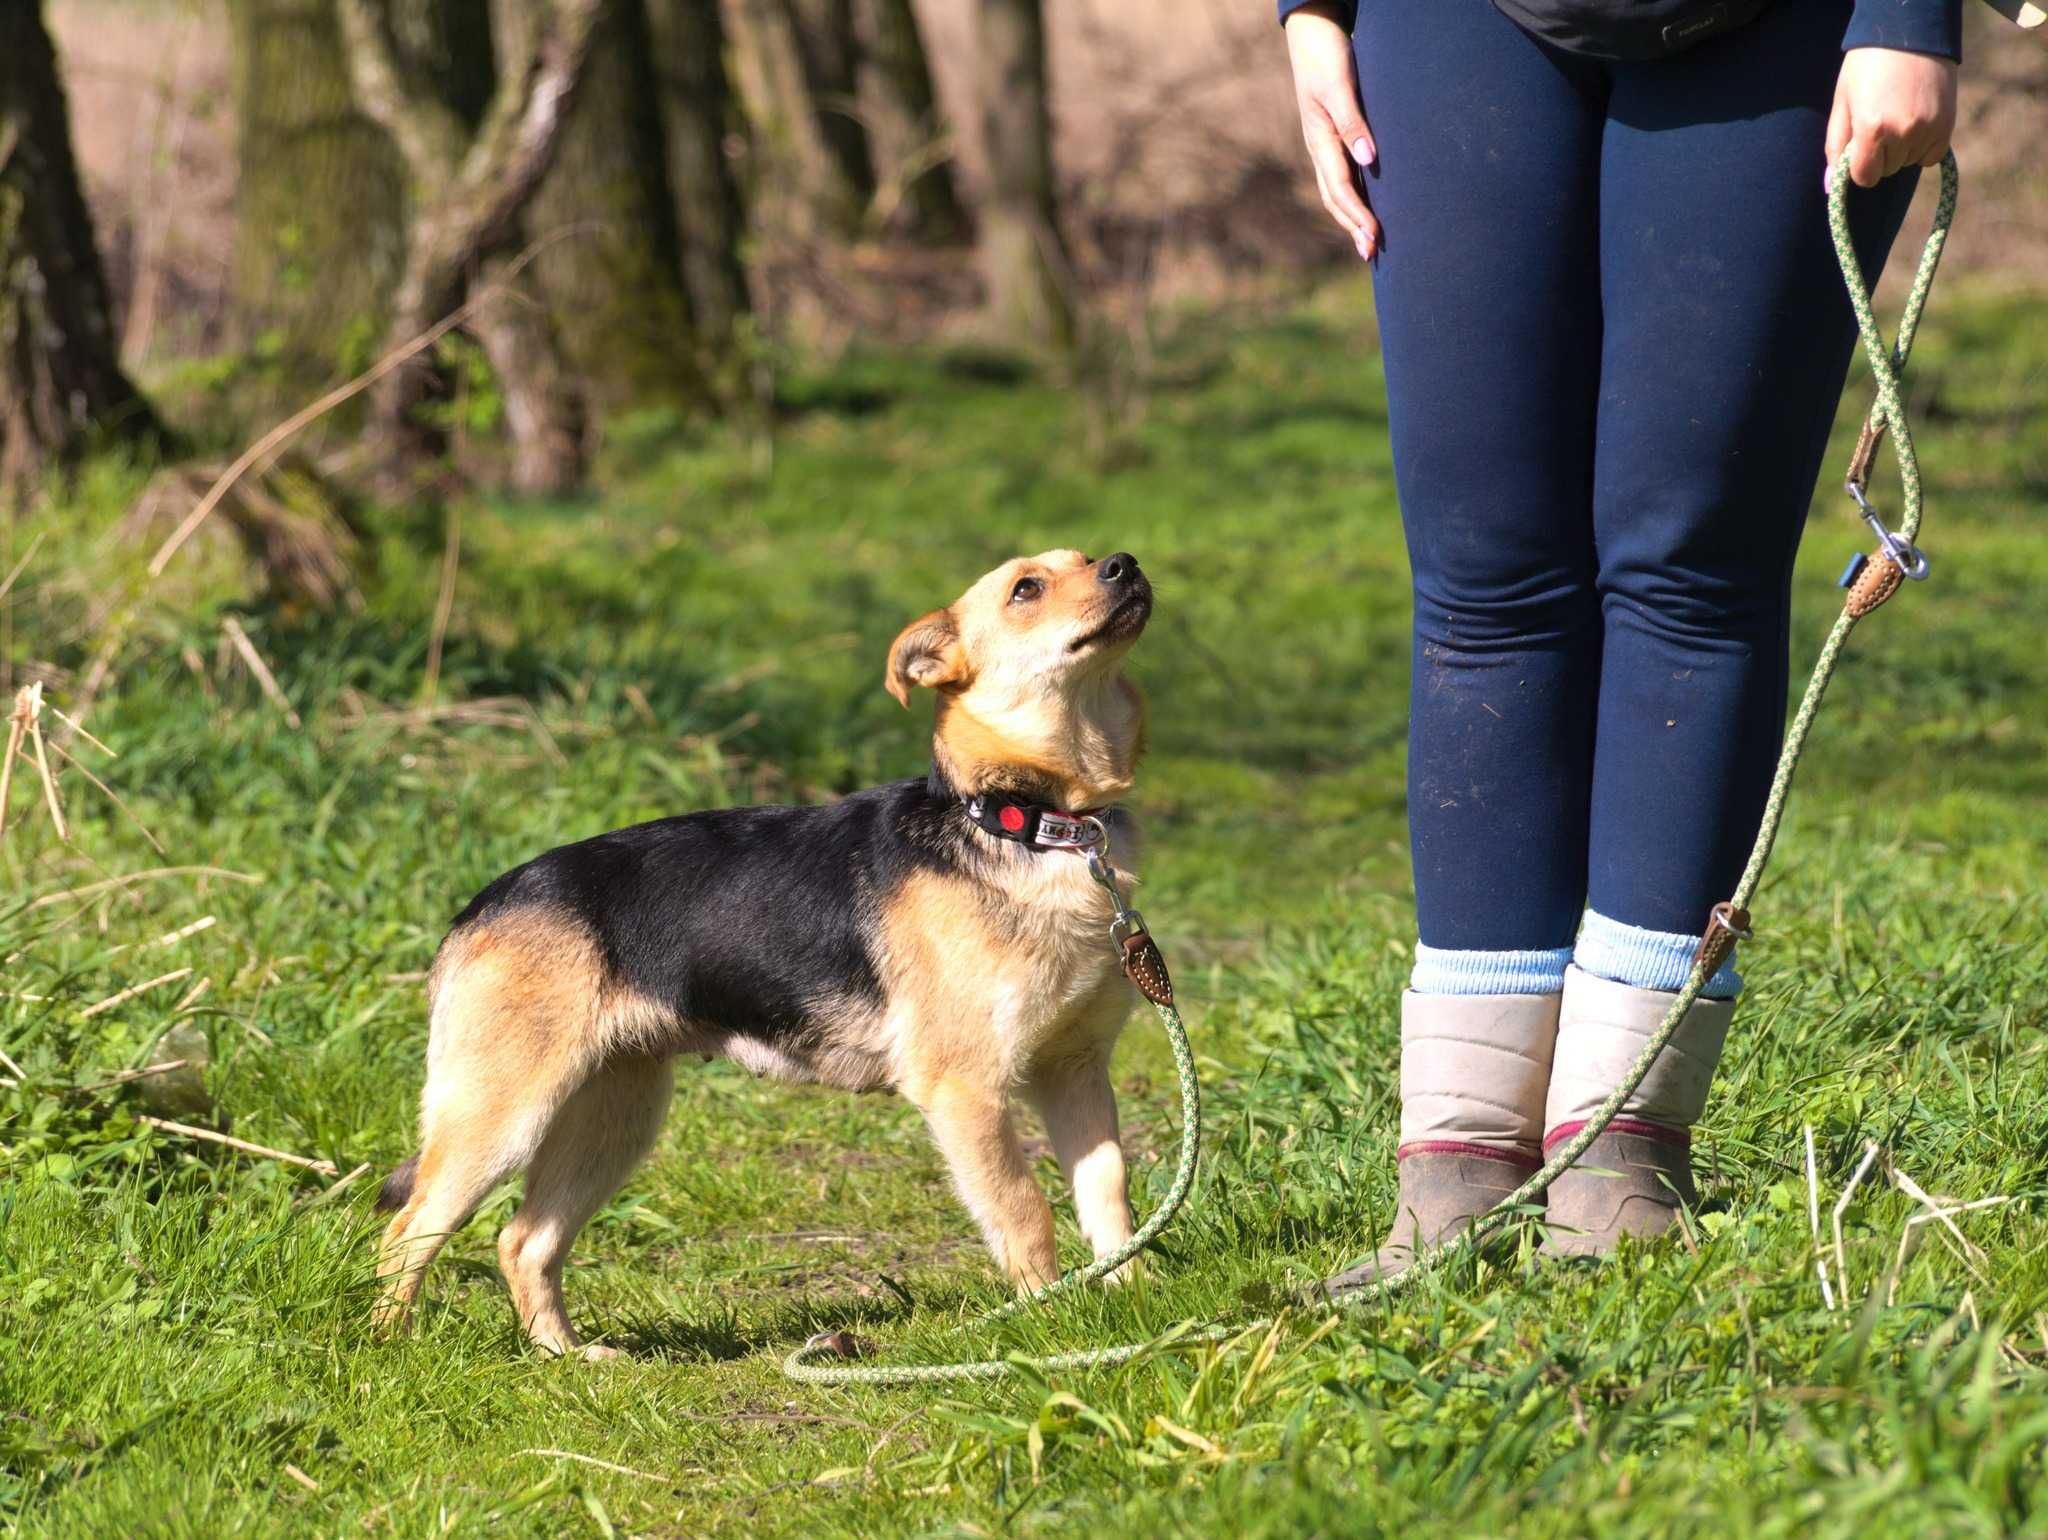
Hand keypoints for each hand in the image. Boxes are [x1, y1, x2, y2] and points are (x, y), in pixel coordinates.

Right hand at [1284, 4, 1378, 260]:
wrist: (1312, 30)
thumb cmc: (1325, 55)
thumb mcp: (1338, 86)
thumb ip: (1353, 122)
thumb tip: (1369, 161)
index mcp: (1319, 140)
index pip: (1340, 188)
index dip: (1357, 215)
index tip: (1374, 237)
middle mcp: (1319, 147)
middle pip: (1335, 198)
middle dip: (1352, 226)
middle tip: (1372, 254)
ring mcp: (1323, 142)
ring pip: (1336, 190)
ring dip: (1351, 217)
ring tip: (1366, 241)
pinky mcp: (1332, 134)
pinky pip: (1342, 174)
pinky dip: (1352, 196)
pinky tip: (1364, 205)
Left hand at [1826, 48, 1957, 188]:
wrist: (1909, 33)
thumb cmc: (1867, 67)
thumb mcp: (1843, 103)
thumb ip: (1836, 147)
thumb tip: (1830, 187)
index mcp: (1872, 128)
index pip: (1865, 177)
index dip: (1859, 167)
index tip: (1860, 150)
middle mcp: (1903, 132)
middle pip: (1887, 170)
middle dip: (1880, 155)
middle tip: (1880, 121)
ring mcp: (1928, 128)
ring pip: (1908, 162)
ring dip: (1901, 149)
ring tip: (1898, 115)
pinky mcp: (1947, 124)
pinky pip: (1930, 156)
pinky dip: (1922, 147)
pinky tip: (1916, 122)